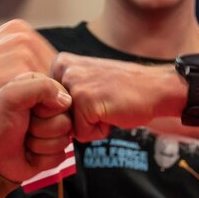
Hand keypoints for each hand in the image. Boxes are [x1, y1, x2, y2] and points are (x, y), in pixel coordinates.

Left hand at [0, 72, 73, 180]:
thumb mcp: (12, 95)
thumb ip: (40, 87)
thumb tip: (66, 101)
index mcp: (42, 90)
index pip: (65, 99)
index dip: (47, 108)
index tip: (28, 110)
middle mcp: (50, 110)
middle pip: (66, 122)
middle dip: (42, 128)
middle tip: (24, 127)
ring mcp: (53, 132)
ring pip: (64, 141)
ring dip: (39, 144)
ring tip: (23, 140)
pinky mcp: (52, 153)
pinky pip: (59, 157)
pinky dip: (40, 158)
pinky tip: (28, 153)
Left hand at [51, 53, 183, 140]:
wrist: (156, 88)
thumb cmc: (124, 89)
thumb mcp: (87, 79)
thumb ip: (65, 91)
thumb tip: (42, 118)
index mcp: (61, 63)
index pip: (49, 105)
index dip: (73, 110)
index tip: (94, 97)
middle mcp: (63, 70)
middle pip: (56, 117)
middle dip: (79, 119)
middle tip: (103, 102)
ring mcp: (73, 84)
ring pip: (68, 127)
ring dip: (89, 125)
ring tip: (107, 107)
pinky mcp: (84, 101)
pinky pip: (82, 134)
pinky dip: (99, 131)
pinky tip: (113, 113)